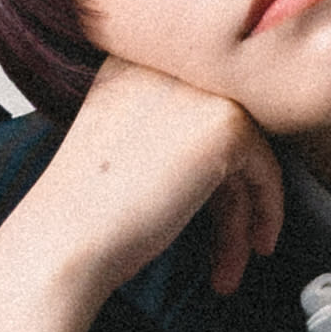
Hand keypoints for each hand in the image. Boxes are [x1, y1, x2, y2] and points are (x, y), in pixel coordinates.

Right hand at [0, 57, 286, 331]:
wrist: (66, 239)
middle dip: (229, 197)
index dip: (207, 168)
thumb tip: (231, 161)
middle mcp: (164, 66)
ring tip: (229, 266)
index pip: (193, 108)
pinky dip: (265, 210)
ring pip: (245, 152)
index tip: (210, 210)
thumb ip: (166, 133)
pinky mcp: (226, 123)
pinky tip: (250, 249)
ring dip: (241, 216)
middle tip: (227, 246)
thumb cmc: (83, 214)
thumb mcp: (123, 149)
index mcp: (132, 65)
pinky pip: (265, 166)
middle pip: (220, 129)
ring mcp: (197, 90)